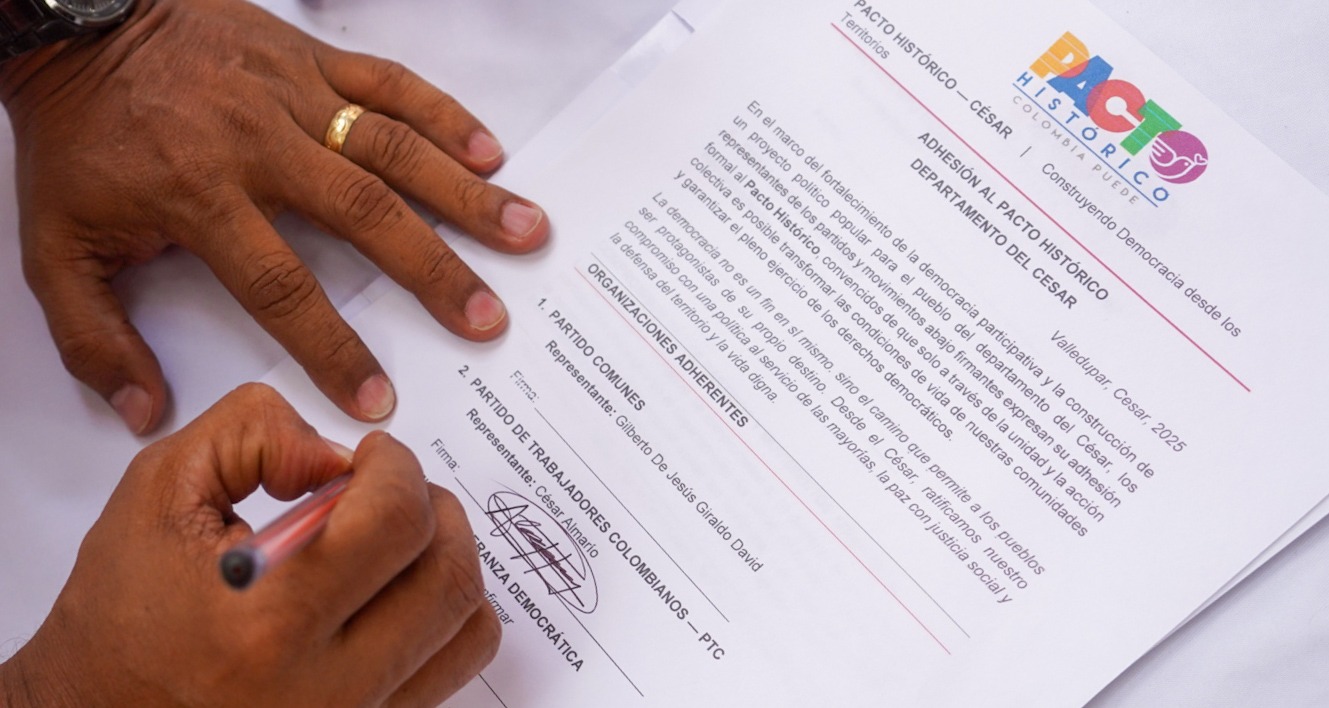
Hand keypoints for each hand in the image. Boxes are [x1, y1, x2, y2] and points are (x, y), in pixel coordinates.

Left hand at [0, 0, 548, 433]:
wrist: (78, 18)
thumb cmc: (78, 134)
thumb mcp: (56, 245)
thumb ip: (93, 336)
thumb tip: (142, 411)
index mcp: (203, 198)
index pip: (282, 286)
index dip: (334, 347)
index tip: (377, 396)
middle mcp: (262, 148)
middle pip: (365, 217)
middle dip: (434, 273)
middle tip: (488, 318)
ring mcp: (294, 97)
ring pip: (394, 149)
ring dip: (465, 195)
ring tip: (525, 232)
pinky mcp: (311, 59)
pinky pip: (388, 83)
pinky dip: (443, 115)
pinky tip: (491, 151)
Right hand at [0, 384, 498, 706]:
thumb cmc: (122, 616)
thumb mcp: (162, 490)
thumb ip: (254, 435)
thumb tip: (339, 456)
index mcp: (269, 623)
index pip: (395, 524)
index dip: (395, 467)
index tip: (370, 458)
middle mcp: (325, 690)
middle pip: (449, 575)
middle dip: (433, 507)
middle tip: (389, 491)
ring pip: (468, 628)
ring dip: (448, 560)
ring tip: (396, 538)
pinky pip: (453, 671)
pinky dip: (444, 617)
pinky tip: (395, 591)